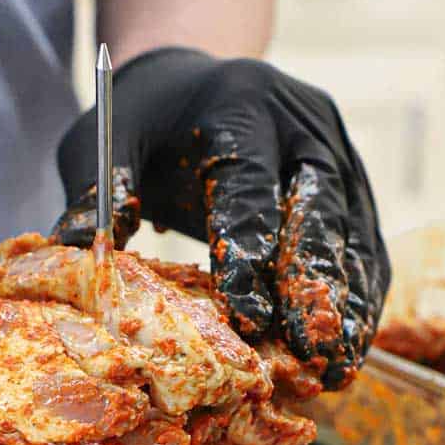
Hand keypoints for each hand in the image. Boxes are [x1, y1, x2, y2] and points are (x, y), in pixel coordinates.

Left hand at [53, 48, 389, 389]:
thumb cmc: (143, 118)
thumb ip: (98, 188)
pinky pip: (366, 240)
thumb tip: (77, 248)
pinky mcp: (352, 176)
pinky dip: (362, 295)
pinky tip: (353, 345)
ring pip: (353, 231)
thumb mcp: (105, 137)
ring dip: (350, 302)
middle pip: (319, 211)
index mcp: (240, 105)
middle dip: (317, 288)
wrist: (190, 80)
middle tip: (314, 354)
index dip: (251, 258)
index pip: (250, 190)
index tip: (251, 322)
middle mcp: (301, 121)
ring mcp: (335, 146)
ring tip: (341, 365)